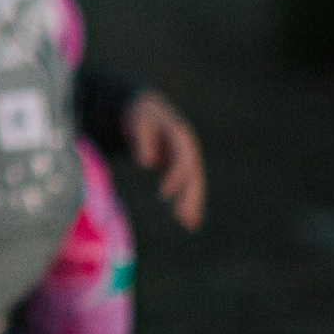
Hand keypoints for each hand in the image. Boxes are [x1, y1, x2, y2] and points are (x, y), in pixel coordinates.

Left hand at [123, 89, 204, 230]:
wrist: (147, 107)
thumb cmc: (140, 114)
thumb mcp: (139, 121)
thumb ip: (142, 141)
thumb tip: (146, 163)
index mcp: (179, 135)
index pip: (182, 158)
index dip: (175, 176)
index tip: (163, 193)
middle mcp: (188, 147)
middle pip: (193, 174)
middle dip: (189, 195)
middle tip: (182, 218)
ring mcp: (188, 157)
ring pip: (195, 183)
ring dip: (193, 203)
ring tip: (189, 225)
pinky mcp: (182, 166)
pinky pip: (189, 186)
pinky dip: (190, 202)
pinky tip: (189, 221)